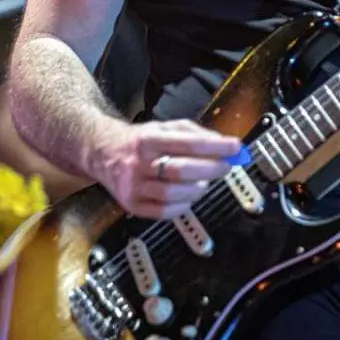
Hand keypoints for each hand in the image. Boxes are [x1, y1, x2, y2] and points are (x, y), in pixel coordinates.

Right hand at [89, 118, 248, 219]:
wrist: (104, 152)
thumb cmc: (141, 140)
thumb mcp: (166, 127)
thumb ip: (195, 134)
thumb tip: (224, 145)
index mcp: (149, 139)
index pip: (188, 144)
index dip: (216, 147)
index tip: (235, 147)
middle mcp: (139, 162)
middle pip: (181, 170)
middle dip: (211, 169)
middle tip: (225, 166)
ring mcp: (134, 186)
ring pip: (173, 193)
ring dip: (198, 189)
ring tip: (205, 182)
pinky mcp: (131, 205)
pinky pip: (163, 212)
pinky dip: (183, 205)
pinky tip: (189, 196)